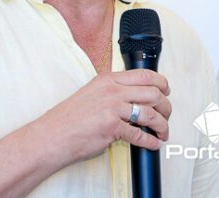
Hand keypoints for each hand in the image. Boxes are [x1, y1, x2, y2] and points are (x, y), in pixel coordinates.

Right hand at [38, 69, 171, 166]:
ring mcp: (112, 108)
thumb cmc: (70, 118)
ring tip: (163, 132)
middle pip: (153, 93)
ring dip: (162, 125)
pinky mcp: (111, 127)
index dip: (162, 83)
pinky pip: (140, 135)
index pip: (145, 75)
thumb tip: (137, 98)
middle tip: (166, 115)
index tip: (167, 91)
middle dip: (166, 106)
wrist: (51, 136)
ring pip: (151, 114)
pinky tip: (153, 144)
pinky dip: (150, 141)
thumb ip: (114, 91)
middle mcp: (112, 91)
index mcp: (108, 79)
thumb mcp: (92, 92)